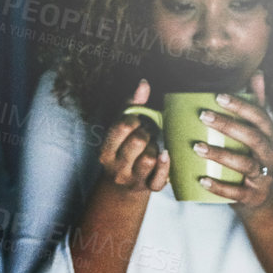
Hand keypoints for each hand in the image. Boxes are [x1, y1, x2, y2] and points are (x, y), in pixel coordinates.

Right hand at [96, 79, 168, 195]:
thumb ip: (131, 106)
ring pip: (150, 158)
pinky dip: (165, 166)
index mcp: (106, 151)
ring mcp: (132, 180)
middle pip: (138, 141)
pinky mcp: (148, 189)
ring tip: (153, 147)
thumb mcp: (120, 129)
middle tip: (146, 134)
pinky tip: (166, 155)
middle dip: (146, 133)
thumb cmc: (123, 149)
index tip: (136, 123)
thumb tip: (143, 84)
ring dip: (155, 148)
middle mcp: (116, 167)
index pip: (121, 127)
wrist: (122, 186)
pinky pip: (160, 179)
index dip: (133, 120)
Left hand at [194, 71, 272, 211]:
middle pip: (252, 138)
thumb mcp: (259, 132)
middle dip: (228, 126)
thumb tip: (257, 73)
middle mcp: (270, 154)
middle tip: (203, 115)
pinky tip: (201, 180)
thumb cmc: (254, 157)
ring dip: (220, 155)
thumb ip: (256, 105)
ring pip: (245, 164)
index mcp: (270, 136)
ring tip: (197, 147)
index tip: (219, 96)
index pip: (259, 117)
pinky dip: (219, 187)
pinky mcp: (252, 196)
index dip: (241, 106)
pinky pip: (236, 192)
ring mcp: (263, 176)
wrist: (263, 198)